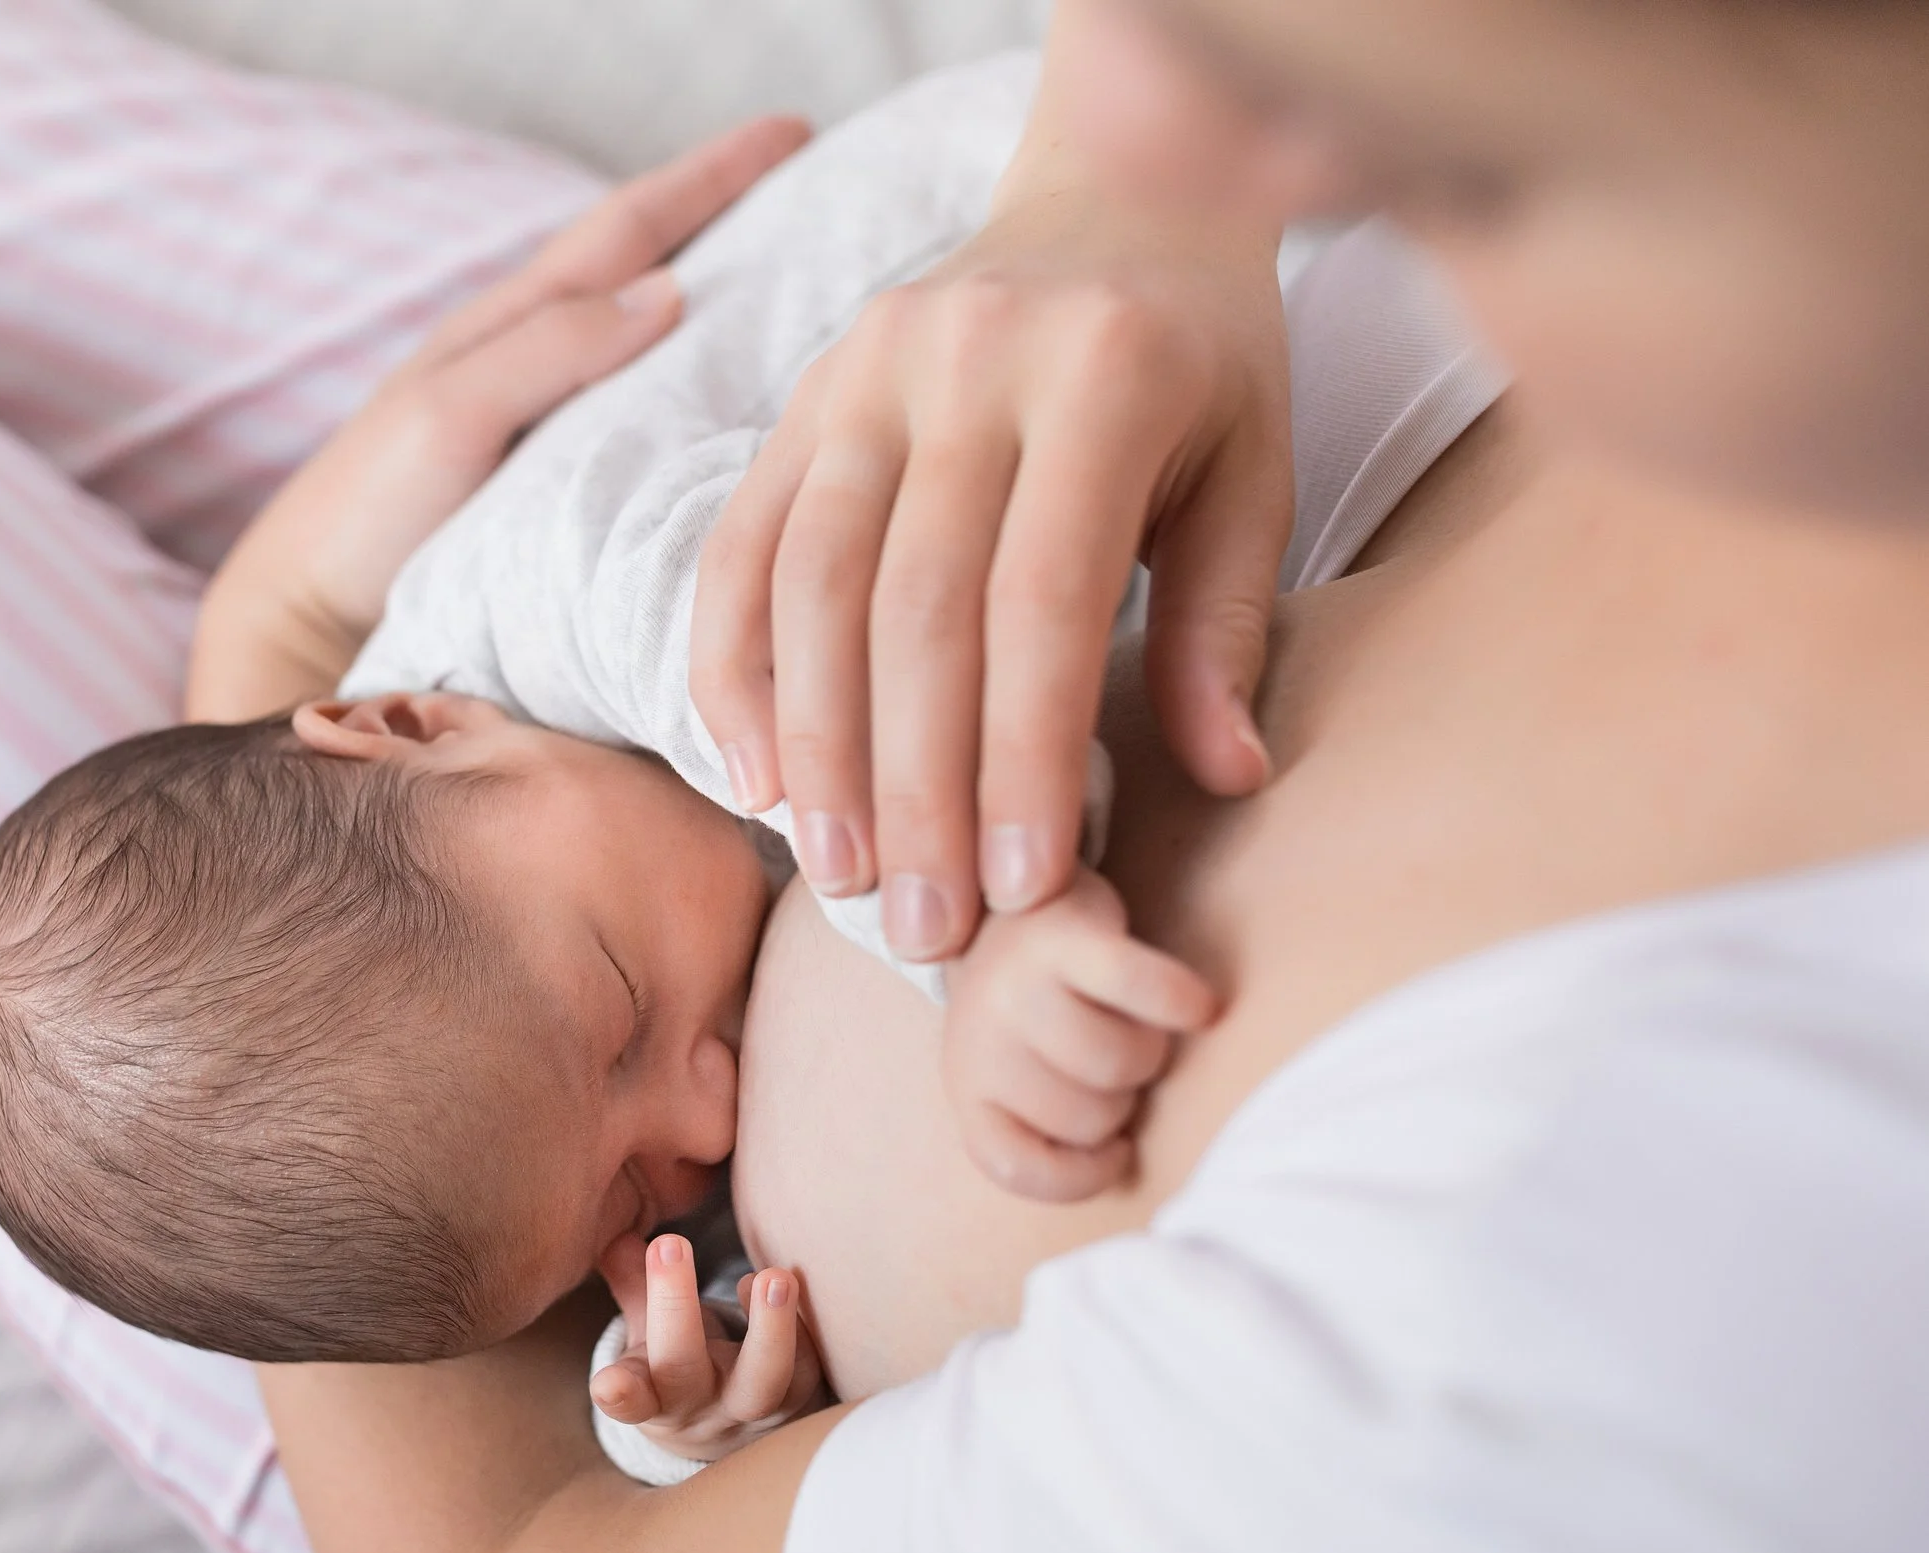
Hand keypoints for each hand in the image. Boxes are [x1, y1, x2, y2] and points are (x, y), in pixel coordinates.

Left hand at [186, 113, 811, 722]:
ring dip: (712, 289)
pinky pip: (636, 401)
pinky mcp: (545, 479)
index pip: (627, 229)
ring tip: (792, 274)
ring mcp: (538, 415)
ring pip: (640, 329)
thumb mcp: (450, 417)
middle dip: (724, 214)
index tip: (792, 133)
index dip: (709, 178)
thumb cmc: (369, 515)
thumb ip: (549, 351)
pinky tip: (726, 390)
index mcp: (509, 326)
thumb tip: (669, 291)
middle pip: (640, 263)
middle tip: (814, 186)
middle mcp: (529, 357)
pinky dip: (687, 372)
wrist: (313, 615)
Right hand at [590, 1233, 827, 1464]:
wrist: (732, 1429)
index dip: (619, 1393)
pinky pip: (808, 1370)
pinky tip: (785, 1284)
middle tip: (670, 1242)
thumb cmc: (681, 1367)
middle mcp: (699, 1405)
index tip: (608, 1384)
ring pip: (764, 1381)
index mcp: (653, 1393)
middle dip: (674, 1306)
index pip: (630, 1396)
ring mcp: (750, 1408)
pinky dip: (803, 1329)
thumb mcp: (648, 1337)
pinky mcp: (798, 1400)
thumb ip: (633, 1287)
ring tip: (773, 1276)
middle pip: (683, 1370)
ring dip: (771, 1329)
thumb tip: (617, 1240)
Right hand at [690, 64, 1291, 961]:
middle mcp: (965, 358)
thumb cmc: (1203, 359)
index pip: (1044, 599)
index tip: (1022, 889)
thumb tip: (1226, 777)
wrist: (1113, 189)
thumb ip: (1226, 621)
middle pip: (914, 608)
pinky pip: (743, 543)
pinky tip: (752, 776)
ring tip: (840, 876)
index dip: (1023, 754)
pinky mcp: (803, 391)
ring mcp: (864, 367)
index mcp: (1101, 373)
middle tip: (924, 926)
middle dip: (915, 784)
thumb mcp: (1255, 470)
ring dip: (815, 746)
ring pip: (811, 584)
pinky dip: (733, 666)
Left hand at [942, 866, 1215, 1201]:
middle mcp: (975, 1042)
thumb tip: (1131, 1167)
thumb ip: (1053, 1129)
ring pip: (1121, 1064)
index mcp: (967, 1088)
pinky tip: (1198, 1005)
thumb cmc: (1043, 1006)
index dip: (1084, 1171)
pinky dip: (1180, 1001)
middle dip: (1124, 1097)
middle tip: (1115, 1052)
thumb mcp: (1027, 1077)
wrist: (1018, 891)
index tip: (1115, 1145)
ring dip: (1152, 1051)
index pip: (1019, 1168)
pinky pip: (1140, 988)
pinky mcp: (1060, 936)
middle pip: (1091, 1120)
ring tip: (1134, 1019)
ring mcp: (1011, 988)